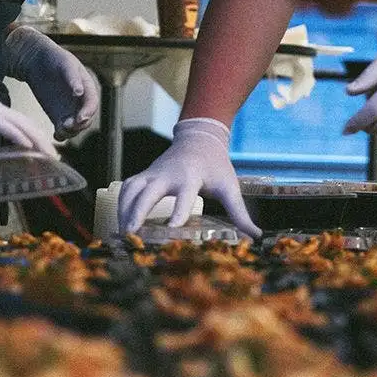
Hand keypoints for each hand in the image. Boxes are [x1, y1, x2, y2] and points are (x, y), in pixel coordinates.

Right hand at [0, 51, 57, 155]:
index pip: (18, 122)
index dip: (33, 136)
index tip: (43, 151)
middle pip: (25, 123)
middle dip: (42, 140)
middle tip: (55, 157)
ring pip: (20, 124)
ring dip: (37, 140)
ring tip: (49, 154)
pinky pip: (2, 125)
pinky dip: (16, 135)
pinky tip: (27, 145)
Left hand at [5, 25, 99, 138]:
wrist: (37, 61)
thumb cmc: (54, 58)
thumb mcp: (64, 64)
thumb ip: (73, 78)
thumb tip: (79, 92)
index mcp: (87, 87)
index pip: (92, 103)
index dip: (88, 112)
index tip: (80, 118)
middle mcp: (81, 101)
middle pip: (85, 119)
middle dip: (78, 125)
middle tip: (66, 125)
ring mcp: (70, 109)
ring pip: (75, 127)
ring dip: (70, 132)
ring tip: (59, 131)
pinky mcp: (58, 115)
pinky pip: (63, 129)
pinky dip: (61, 134)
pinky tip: (56, 134)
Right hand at [117, 118, 260, 237]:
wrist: (199, 139)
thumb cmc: (215, 166)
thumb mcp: (229, 187)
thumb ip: (239, 213)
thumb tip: (256, 237)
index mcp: (191, 176)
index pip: (184, 195)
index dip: (178, 211)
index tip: (172, 228)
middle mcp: (167, 174)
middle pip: (148, 191)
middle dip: (138, 212)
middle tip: (132, 235)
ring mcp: (153, 173)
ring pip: (132, 190)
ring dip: (124, 211)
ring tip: (123, 235)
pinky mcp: (144, 175)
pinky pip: (127, 189)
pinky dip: (121, 204)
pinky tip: (121, 223)